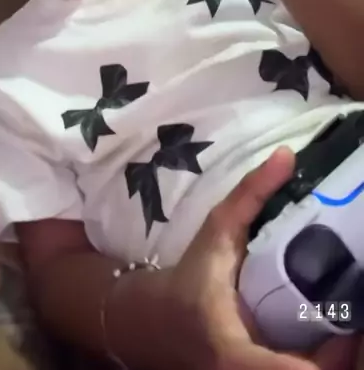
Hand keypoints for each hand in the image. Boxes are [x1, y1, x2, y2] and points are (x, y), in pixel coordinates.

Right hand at [167, 147, 359, 369]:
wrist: (160, 320)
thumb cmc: (191, 276)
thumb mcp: (217, 230)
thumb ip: (251, 193)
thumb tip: (287, 155)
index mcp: (233, 352)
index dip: (320, 362)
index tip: (346, 331)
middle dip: (342, 352)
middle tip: (359, 312)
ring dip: (339, 355)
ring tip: (355, 317)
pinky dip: (326, 359)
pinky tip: (341, 331)